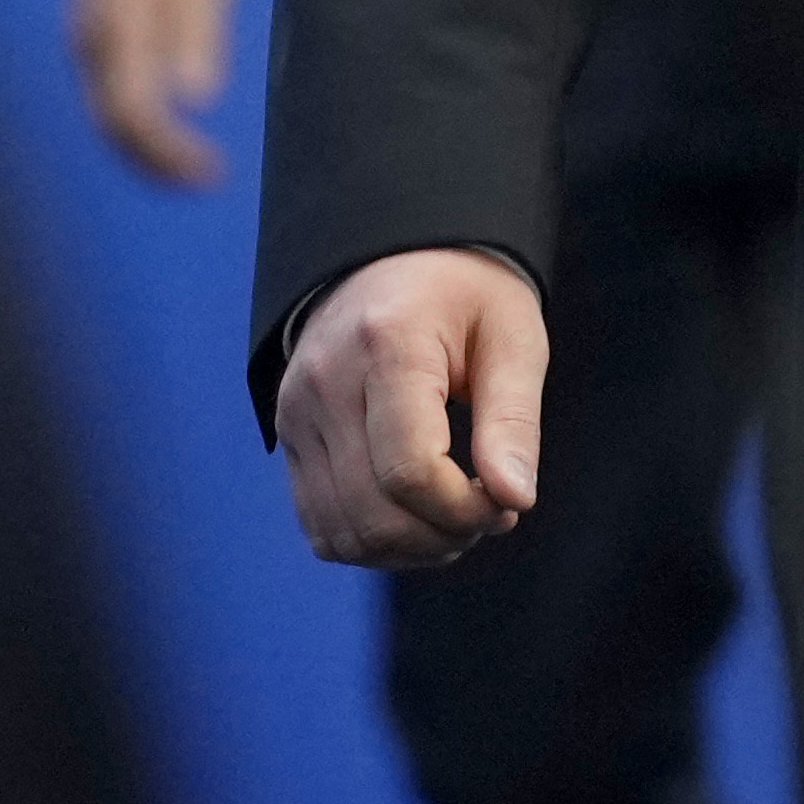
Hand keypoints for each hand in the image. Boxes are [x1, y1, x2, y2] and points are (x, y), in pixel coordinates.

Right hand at [64, 0, 241, 188]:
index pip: (130, 109)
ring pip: (109, 117)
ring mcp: (89, 45)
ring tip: (196, 170)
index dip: (166, 149)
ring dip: (148, 152)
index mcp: (117, 25)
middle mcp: (91, 42)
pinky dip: (141, 130)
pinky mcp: (99, 47)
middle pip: (112, 123)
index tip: (209, 169)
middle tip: (209, 178)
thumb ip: (196, 30)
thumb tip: (196, 98)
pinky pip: (113, 100)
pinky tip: (172, 141)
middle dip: (156, 161)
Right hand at [274, 247, 552, 566]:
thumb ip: (513, 419)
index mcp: (386, 343)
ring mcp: (296, 412)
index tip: (508, 502)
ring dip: (409, 549)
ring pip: (343, 532)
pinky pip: (321, 524)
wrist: (393, 255)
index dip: (465, 509)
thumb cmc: (465, 293)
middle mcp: (326, 381)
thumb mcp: (512, 336)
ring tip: (455, 516)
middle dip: (444, 536)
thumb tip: (516, 499)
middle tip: (490, 513)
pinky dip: (372, 541)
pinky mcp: (288, 436)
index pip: (411, 470)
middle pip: (375, 512)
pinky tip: (415, 516)